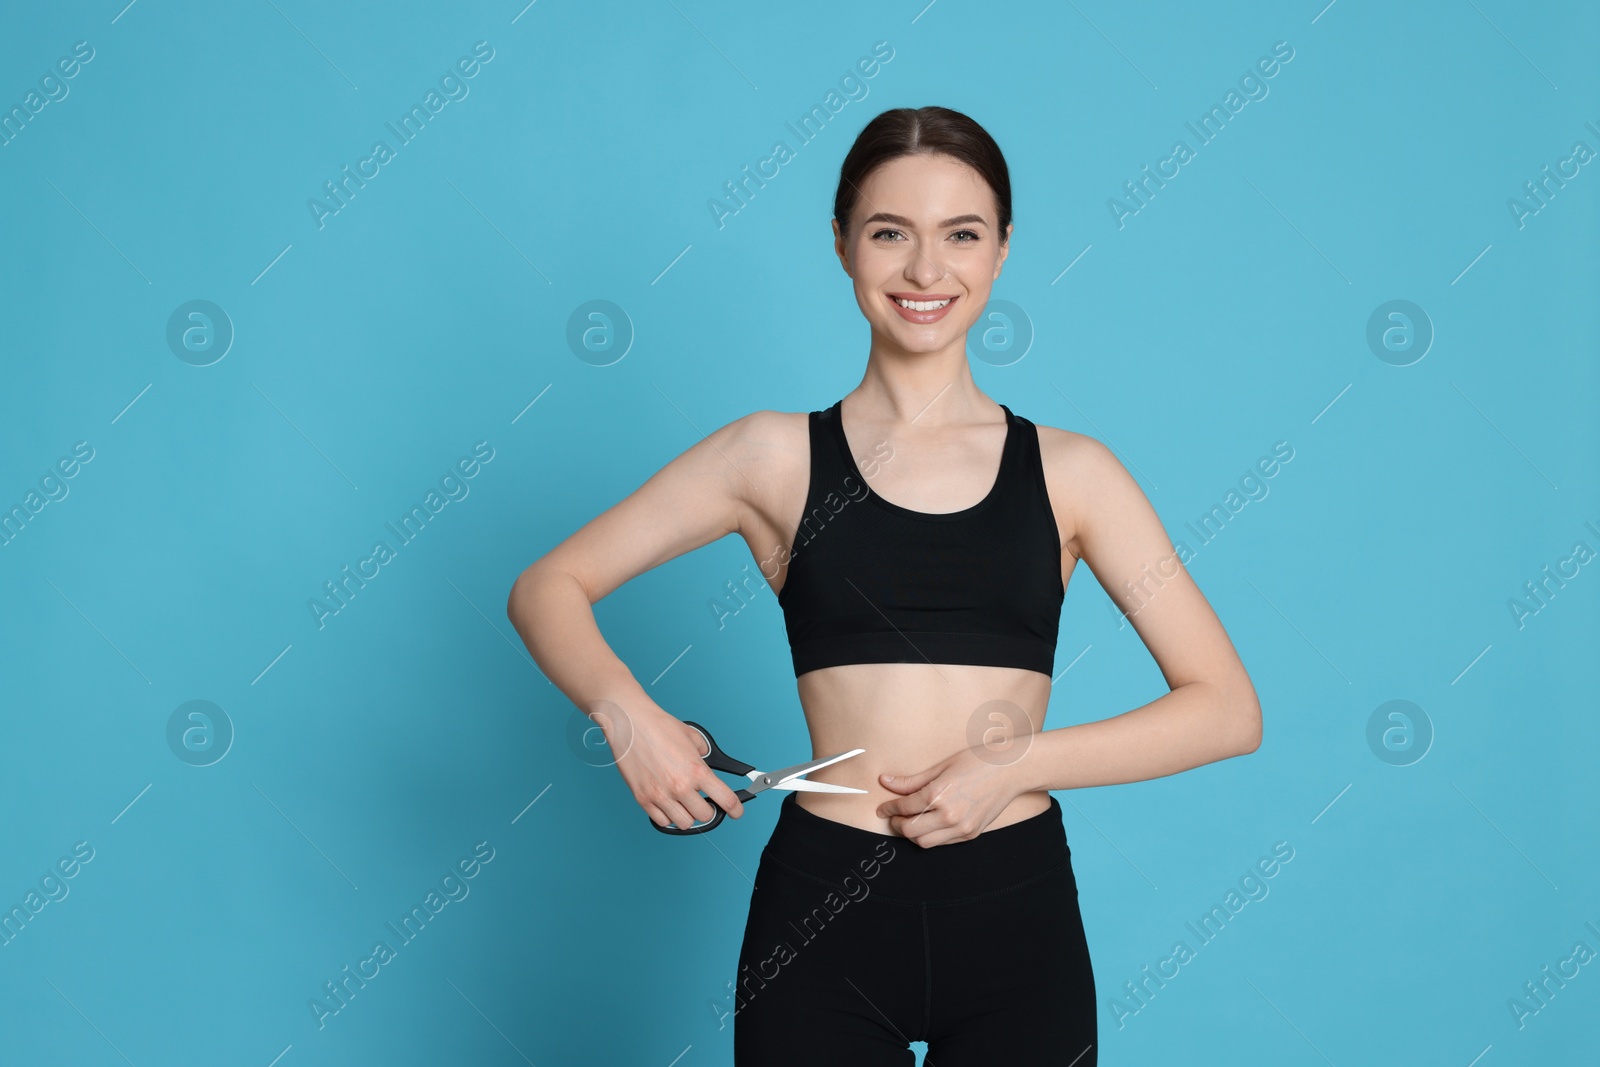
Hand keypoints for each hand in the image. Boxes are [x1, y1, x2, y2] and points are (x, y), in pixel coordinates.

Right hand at [591, 701, 745, 830]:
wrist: (631, 723)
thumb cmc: (658, 726)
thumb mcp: (692, 737)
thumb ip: (703, 754)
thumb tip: (705, 763)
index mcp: (696, 771)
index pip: (725, 799)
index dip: (735, 809)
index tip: (736, 811)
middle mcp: (680, 786)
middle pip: (704, 815)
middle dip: (708, 809)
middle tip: (704, 801)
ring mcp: (660, 795)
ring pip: (684, 823)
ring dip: (688, 815)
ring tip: (684, 803)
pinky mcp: (643, 799)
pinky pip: (662, 821)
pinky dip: (668, 816)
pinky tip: (668, 804)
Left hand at [875, 745, 1024, 847]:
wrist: (1011, 770)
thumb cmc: (977, 761)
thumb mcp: (941, 766)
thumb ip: (911, 780)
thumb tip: (885, 782)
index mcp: (939, 794)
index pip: (904, 808)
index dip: (889, 808)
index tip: (882, 808)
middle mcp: (949, 815)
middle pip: (910, 831)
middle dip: (897, 824)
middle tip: (892, 816)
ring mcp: (962, 827)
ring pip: (925, 843)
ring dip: (913, 834)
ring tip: (909, 821)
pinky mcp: (971, 834)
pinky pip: (943, 843)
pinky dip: (931, 836)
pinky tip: (929, 824)